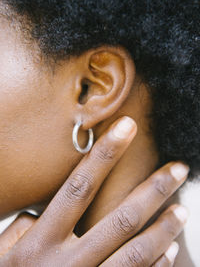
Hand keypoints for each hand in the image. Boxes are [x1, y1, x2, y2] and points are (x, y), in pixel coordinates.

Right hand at [0, 116, 188, 266]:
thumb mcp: (7, 251)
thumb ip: (26, 227)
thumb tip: (45, 209)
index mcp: (41, 242)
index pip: (80, 187)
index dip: (106, 154)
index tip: (127, 127)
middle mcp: (67, 264)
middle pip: (121, 220)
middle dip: (153, 190)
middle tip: (178, 169)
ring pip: (135, 254)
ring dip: (164, 229)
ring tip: (182, 209)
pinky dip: (157, 265)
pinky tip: (169, 248)